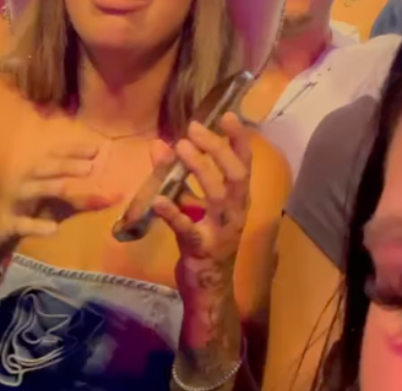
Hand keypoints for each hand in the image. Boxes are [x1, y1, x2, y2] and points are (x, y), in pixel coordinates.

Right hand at [0, 143, 120, 276]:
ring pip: (29, 190)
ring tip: (69, 187)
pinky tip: (53, 230)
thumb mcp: (58, 208)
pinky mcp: (5, 225)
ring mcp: (12, 204)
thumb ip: (84, 201)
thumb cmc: (27, 217)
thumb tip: (117, 196)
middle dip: (64, 165)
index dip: (73, 151)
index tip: (96, 148)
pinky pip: (20, 224)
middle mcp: (22, 184)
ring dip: (49, 187)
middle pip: (42, 169)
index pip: (54, 158)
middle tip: (90, 165)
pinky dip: (36, 226)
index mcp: (33, 176)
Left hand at [149, 114, 250, 298]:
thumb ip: (176, 177)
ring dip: (199, 170)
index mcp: (237, 200)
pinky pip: (187, 229)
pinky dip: (173, 213)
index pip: (244, 164)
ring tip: (180, 148)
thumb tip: (158, 145)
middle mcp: (235, 213)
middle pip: (235, 175)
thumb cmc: (202, 240)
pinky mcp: (201, 248)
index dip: (238, 140)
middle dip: (216, 149)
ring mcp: (221, 231)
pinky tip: (158, 200)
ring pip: (217, 196)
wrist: (208, 286)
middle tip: (194, 128)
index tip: (227, 115)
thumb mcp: (190, 204)